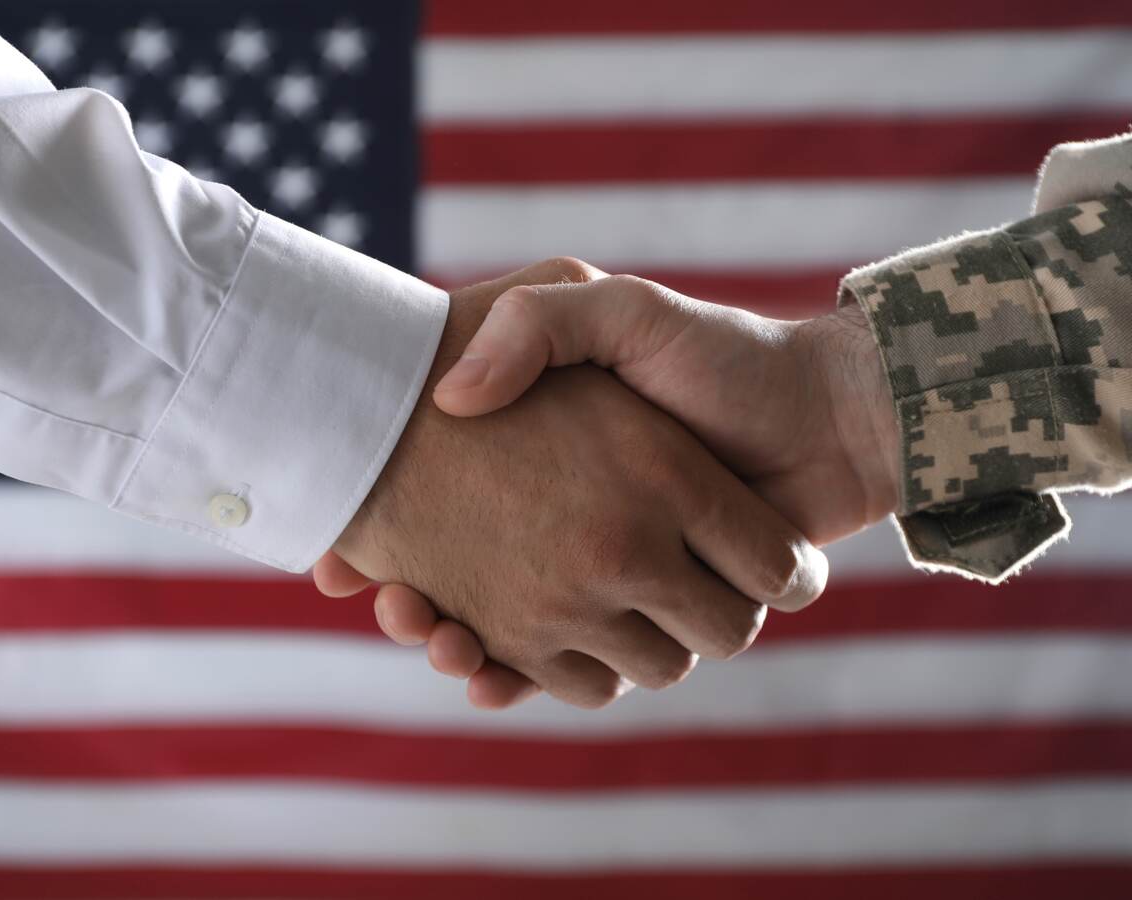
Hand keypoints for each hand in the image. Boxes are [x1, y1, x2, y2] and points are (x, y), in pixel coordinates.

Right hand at [313, 260, 827, 709]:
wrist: (822, 416)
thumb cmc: (720, 356)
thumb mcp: (618, 309)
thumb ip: (538, 322)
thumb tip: (451, 398)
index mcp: (558, 468)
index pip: (442, 517)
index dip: (388, 544)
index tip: (345, 562)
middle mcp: (572, 530)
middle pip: (463, 588)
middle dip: (420, 609)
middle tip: (389, 601)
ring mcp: (608, 581)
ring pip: (512, 637)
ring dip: (463, 645)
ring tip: (431, 629)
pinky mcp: (648, 621)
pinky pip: (574, 671)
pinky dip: (524, 679)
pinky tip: (480, 670)